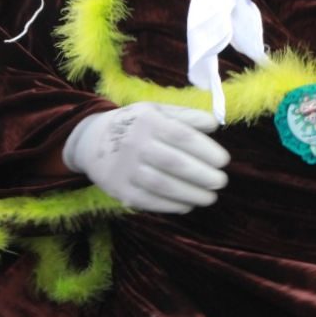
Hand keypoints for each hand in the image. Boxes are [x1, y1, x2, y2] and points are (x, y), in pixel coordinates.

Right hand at [63, 103, 229, 213]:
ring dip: (191, 194)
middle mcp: (135, 144)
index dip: (206, 150)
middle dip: (203, 175)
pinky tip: (187, 205)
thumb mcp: (157, 111)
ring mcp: (125, 168)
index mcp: (148, 121)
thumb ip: (186, 116)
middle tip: (221, 181)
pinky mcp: (119, 189)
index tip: (224, 161)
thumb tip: (214, 124)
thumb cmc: (135, 124)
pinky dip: (171, 206)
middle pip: (174, 163)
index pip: (182, 136)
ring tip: (210, 197)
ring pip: (163, 185)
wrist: (91, 140)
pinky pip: (149, 201)